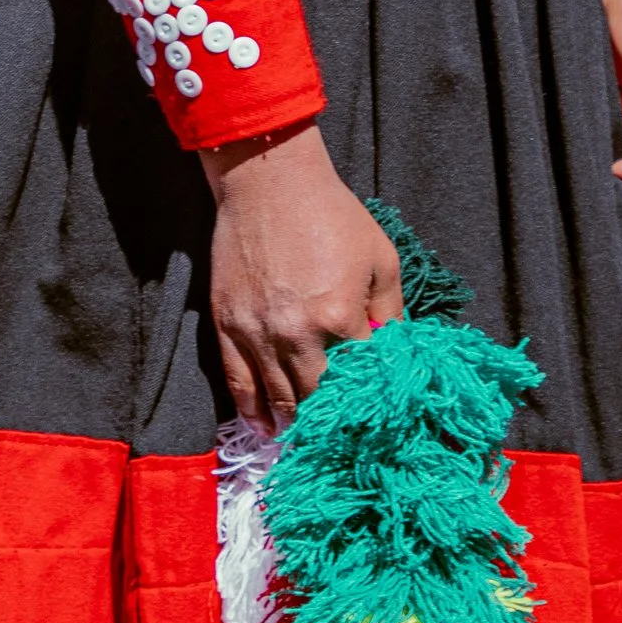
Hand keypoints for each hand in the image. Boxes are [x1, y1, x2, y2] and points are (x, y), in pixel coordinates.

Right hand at [201, 124, 400, 424]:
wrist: (268, 181)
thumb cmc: (332, 214)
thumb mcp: (382, 258)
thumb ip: (391, 311)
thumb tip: (394, 354)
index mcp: (340, 318)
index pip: (361, 379)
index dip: (372, 401)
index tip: (379, 420)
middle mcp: (296, 334)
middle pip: (317, 398)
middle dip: (332, 422)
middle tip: (345, 440)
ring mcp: (257, 333)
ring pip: (277, 399)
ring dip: (294, 425)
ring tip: (306, 441)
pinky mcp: (227, 325)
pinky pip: (239, 382)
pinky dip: (252, 411)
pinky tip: (264, 428)